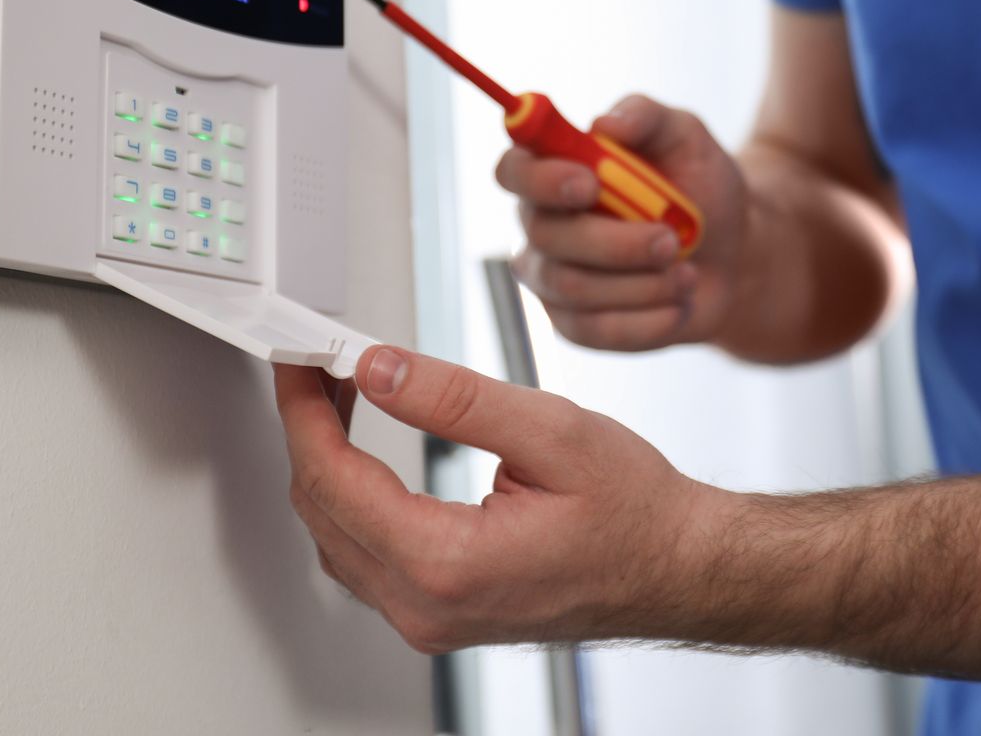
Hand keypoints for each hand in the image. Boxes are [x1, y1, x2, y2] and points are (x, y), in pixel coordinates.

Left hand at [274, 346, 726, 652]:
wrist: (679, 568)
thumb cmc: (636, 512)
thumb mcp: (551, 430)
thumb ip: (456, 398)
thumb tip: (380, 369)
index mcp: (445, 563)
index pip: (333, 479)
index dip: (305, 410)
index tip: (301, 362)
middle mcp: (425, 606)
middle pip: (321, 511)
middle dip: (310, 431)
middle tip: (320, 368)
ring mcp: (429, 619)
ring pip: (334, 540)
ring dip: (327, 466)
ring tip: (340, 399)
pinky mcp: (440, 615)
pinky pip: (363, 560)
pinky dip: (352, 501)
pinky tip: (366, 456)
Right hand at [497, 94, 748, 350]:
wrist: (731, 251)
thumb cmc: (698, 184)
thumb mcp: (685, 137)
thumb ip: (646, 117)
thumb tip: (606, 123)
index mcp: (554, 169)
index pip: (514, 170)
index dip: (540, 179)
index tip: (590, 184)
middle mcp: (542, 225)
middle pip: (545, 237)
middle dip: (613, 242)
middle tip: (668, 239)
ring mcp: (553, 280)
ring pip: (573, 288)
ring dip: (640, 283)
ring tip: (687, 272)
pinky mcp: (577, 326)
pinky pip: (598, 331)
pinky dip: (649, 320)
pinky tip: (681, 303)